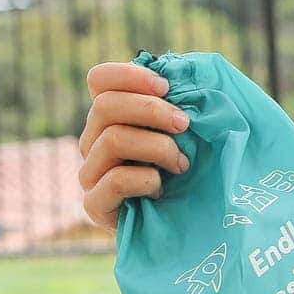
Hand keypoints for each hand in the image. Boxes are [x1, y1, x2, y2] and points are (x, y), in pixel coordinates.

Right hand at [77, 61, 190, 228]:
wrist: (196, 226)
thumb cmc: (202, 169)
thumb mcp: (202, 128)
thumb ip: (193, 97)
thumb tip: (188, 67)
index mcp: (115, 116)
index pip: (100, 79)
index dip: (130, 75)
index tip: (167, 86)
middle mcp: (94, 140)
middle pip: (105, 106)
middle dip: (153, 110)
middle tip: (186, 125)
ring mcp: (91, 173)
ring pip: (112, 139)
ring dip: (158, 147)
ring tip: (183, 164)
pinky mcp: (95, 205)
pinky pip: (113, 180)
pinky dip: (146, 179)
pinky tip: (163, 188)